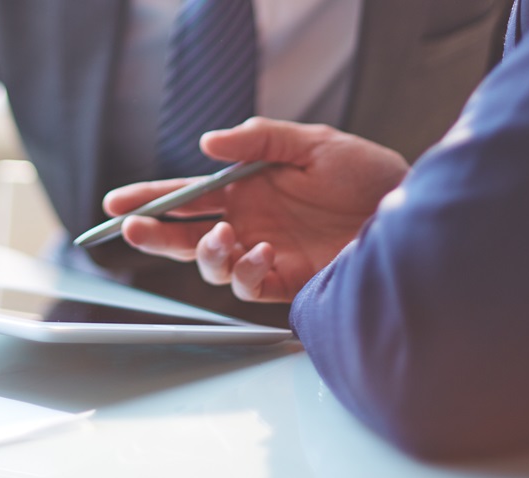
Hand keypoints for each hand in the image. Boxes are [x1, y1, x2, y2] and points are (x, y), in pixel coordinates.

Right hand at [104, 117, 408, 301]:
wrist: (412, 213)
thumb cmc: (369, 176)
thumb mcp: (314, 143)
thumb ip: (259, 140)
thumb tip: (207, 144)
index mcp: (247, 188)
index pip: (187, 195)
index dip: (150, 199)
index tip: (116, 204)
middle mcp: (249, 223)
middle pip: (186, 235)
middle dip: (154, 235)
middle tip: (133, 229)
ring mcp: (266, 254)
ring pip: (211, 265)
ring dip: (207, 253)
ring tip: (225, 237)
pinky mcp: (289, 282)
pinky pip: (250, 287)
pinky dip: (248, 271)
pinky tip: (264, 253)